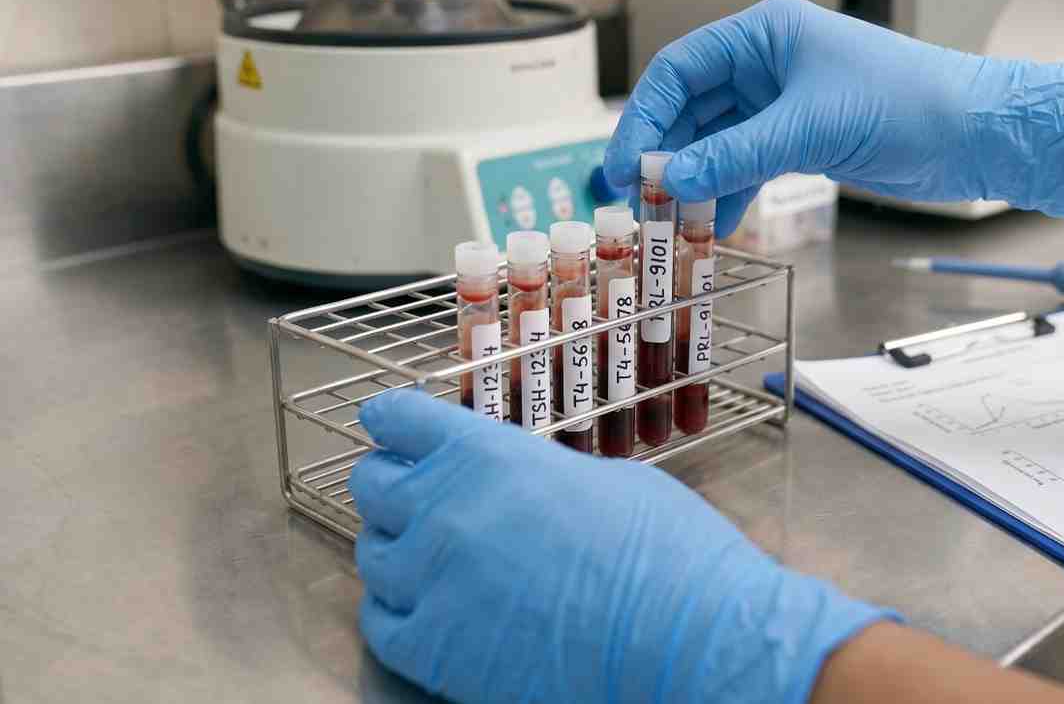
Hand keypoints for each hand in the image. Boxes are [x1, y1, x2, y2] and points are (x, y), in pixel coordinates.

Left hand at [348, 390, 890, 703]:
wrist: (685, 636)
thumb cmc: (666, 553)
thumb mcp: (601, 479)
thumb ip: (534, 475)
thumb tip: (516, 485)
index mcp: (489, 454)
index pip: (401, 420)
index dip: (393, 422)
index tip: (388, 427)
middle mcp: (447, 509)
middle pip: (372, 483)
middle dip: (391, 486)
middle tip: (414, 498)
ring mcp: (434, 581)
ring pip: (371, 555)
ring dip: (397, 552)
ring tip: (432, 562)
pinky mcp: (435, 651)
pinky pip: (380, 624)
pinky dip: (397, 615)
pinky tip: (428, 613)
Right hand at [604, 0, 1063, 234]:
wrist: (979, 133)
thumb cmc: (909, 102)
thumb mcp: (810, 127)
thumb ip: (734, 154)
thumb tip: (669, 180)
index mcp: (765, 35)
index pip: (680, 71)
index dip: (644, 118)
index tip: (622, 166)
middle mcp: (769, 64)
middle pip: (692, 110)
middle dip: (665, 157)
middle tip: (639, 204)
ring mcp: (786, 104)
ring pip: (717, 143)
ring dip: (693, 181)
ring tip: (671, 224)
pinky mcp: (806, 139)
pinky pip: (747, 165)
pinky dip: (727, 192)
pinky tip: (712, 224)